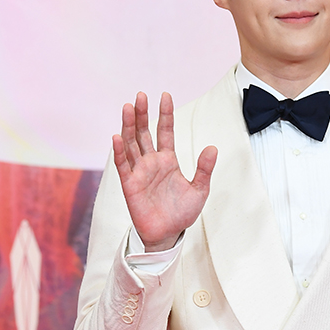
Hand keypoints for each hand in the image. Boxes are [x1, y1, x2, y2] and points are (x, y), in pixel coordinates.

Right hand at [113, 91, 216, 251]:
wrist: (168, 234)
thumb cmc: (182, 213)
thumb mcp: (199, 190)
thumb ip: (204, 169)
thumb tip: (213, 147)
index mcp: (168, 160)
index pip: (165, 132)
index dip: (165, 114)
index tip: (165, 95)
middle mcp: (151, 162)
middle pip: (144, 133)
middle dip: (143, 114)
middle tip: (141, 95)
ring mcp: (139, 172)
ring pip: (131, 144)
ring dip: (129, 126)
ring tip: (128, 107)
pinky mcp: (129, 184)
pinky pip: (123, 165)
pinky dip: (119, 151)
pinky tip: (116, 136)